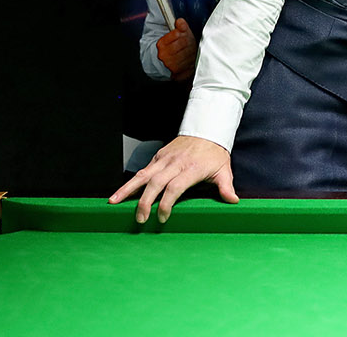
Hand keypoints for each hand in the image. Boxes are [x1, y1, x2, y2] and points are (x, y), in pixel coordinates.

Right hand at [108, 135, 236, 222]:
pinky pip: (143, 170)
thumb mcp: (223, 169)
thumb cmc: (215, 152)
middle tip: (140, 219)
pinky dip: (130, 182)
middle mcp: (175, 163)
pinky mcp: (158, 156)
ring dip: (127, 189)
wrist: (207, 128)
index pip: (174, 188)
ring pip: (142, 175)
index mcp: (191, 169)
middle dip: (145, 202)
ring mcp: (164, 159)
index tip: (162, 218)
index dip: (167, 204)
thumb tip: (233, 201)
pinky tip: (120, 193)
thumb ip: (226, 186)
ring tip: (113, 203)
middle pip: (155, 183)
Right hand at [155, 19, 196, 79]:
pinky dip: (193, 60)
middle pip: (184, 43)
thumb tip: (180, 21)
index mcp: (161, 44)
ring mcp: (170, 65)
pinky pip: (190, 65)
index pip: (176, 34)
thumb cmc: (173, 48)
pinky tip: (190, 58)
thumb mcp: (176, 36)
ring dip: (192, 51)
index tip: (184, 34)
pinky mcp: (178, 73)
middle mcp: (164, 55)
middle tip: (189, 43)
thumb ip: (180, 27)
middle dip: (189, 41)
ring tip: (190, 51)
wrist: (165, 64)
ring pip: (188, 53)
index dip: (183, 33)